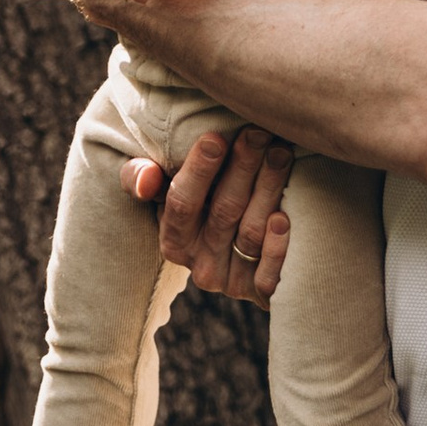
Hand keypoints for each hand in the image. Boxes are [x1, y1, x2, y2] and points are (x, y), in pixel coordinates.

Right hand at [140, 120, 295, 301]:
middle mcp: (200, 266)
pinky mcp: (260, 292)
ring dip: (267, 190)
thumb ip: (141, 177)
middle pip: (223, 212)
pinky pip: (267, 276)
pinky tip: (284, 217)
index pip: (181, 203)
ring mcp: (231, 282)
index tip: (216, 137)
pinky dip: (276, 248)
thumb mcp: (163, 190)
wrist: (237, 253)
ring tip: (280, 153)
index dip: (198, 171)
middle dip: (242, 168)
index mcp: (173, 241)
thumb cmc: (198, 204)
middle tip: (260, 133)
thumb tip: (145, 178)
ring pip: (249, 233)